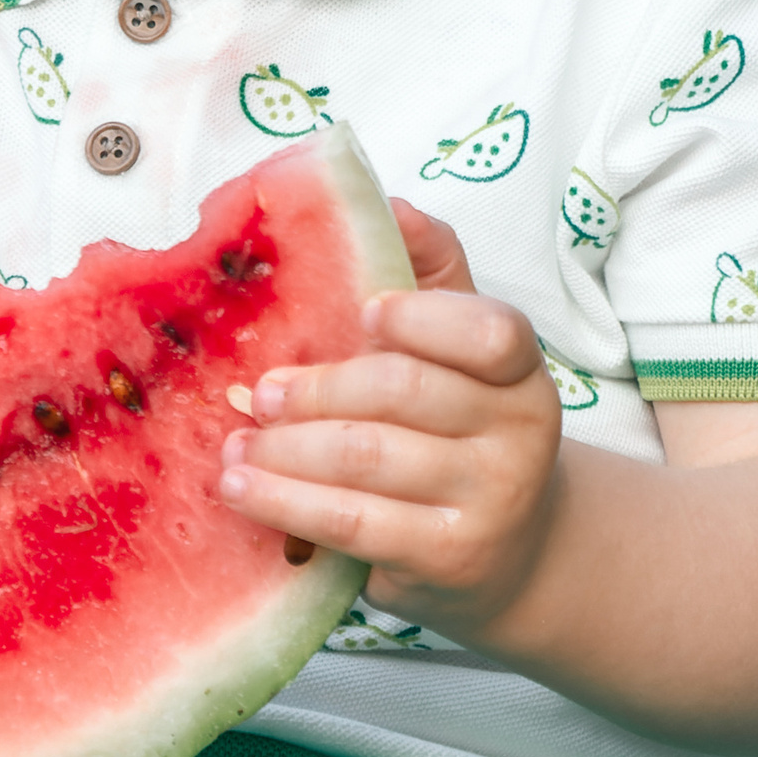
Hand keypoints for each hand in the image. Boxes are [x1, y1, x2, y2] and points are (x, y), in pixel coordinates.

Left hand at [215, 201, 564, 639]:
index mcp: (520, 366)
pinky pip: (355, 522)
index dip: (423, 318)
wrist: (506, 548)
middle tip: (255, 392)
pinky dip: (288, 503)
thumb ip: (427, 272)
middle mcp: (522, 429)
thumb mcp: (452, 350)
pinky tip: (245, 490)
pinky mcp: (453, 555)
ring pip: (369, 458)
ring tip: (234, 445)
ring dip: (285, 448)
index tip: (362, 313)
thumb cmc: (456, 429)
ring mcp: (493, 497)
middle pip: (405, 392)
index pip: (490, 331)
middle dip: (317, 389)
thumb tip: (387, 201)